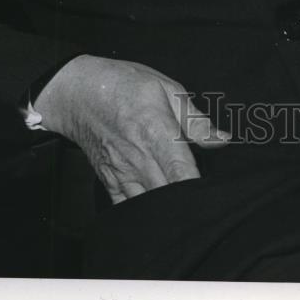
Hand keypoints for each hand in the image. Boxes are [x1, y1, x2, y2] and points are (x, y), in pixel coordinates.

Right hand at [33, 55, 229, 203]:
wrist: (77, 93)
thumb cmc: (122, 84)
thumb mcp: (165, 88)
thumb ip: (195, 119)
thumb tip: (222, 140)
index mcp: (156, 133)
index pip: (183, 175)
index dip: (201, 190)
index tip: (215, 194)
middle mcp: (138, 159)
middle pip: (168, 198)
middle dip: (189, 204)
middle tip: (205, 201)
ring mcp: (121, 175)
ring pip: (148, 210)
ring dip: (167, 210)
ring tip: (183, 205)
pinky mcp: (108, 182)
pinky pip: (127, 210)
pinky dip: (144, 214)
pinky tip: (157, 208)